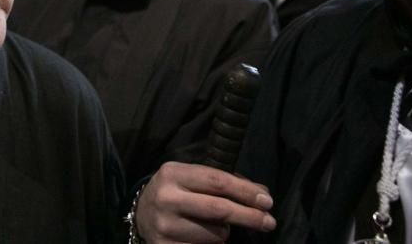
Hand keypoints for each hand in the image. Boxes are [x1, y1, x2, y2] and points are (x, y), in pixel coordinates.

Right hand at [135, 162, 275, 242]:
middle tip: (269, 222)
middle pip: (219, 209)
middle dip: (249, 216)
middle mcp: (166, 198)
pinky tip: (205, 239)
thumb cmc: (176, 193)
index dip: (245, 192)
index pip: (217, 181)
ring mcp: (164, 225)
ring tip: (215, 228)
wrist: (142, 215)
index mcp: (173, 173)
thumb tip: (262, 195)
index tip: (267, 202)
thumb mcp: (192, 178)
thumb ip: (224, 183)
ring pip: (216, 235)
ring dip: (225, 234)